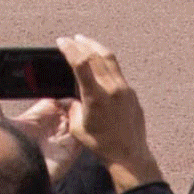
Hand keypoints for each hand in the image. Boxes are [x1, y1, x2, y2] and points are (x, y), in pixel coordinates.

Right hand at [66, 36, 154, 185]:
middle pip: (95, 55)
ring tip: (84, 40)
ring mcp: (124, 89)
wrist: (129, 155)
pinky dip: (106, 61)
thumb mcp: (78, 127)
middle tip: (70, 38)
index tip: (61, 41)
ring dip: (95, 46)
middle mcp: (112, 89)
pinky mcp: (131, 93)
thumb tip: (70, 97)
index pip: (81, 63)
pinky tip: (99, 61)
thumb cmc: (101, 145)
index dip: (70, 49)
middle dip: (80, 44)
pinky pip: (117, 70)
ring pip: (109, 58)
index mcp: (96, 97)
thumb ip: (72, 107)